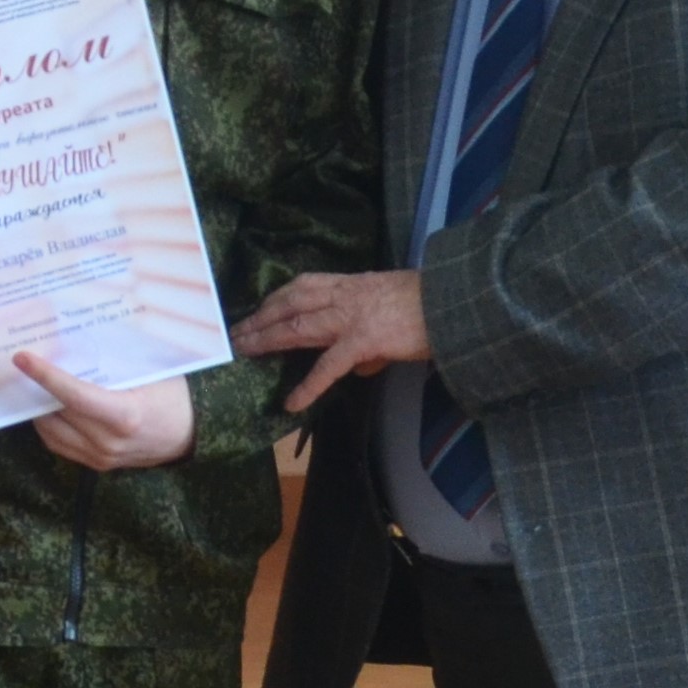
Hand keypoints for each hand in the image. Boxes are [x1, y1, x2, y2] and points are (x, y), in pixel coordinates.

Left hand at [12, 353, 195, 468]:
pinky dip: (49, 425)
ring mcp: (101, 457)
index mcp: (124, 416)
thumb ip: (114, 360)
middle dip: (36, 389)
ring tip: (32, 385)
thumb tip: (74, 338)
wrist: (191, 434)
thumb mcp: (151, 371)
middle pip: (56, 412)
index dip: (45, 376)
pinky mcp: (98, 465)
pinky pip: (60, 445)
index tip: (22, 358)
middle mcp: (108, 442)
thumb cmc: (174, 396)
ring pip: (51, 432)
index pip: (73, 395)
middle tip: (24, 364)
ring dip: (38, 409)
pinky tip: (49, 407)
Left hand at [231, 271, 430, 414]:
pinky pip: (328, 366)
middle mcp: (344, 296)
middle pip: (289, 303)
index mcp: (351, 285)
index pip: (302, 287)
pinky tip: (292, 402)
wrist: (453, 302)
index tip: (256, 309)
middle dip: (259, 317)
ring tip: (244, 352)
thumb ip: (370, 342)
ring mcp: (351, 317)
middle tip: (234, 332)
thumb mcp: (391, 312)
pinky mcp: (364, 340)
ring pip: (297, 326)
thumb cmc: (429, 307)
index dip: (275, 298)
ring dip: (267, 339)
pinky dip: (308, 386)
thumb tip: (358, 368)